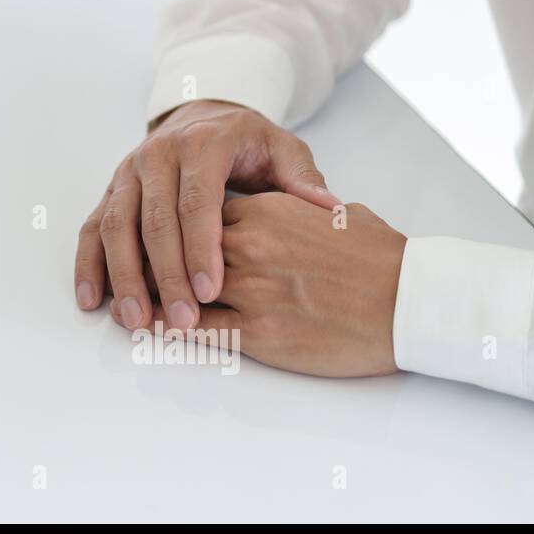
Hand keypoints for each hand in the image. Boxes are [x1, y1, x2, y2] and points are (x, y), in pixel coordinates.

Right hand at [74, 98, 339, 331]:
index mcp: (199, 145)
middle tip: (180, 319)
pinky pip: (91, 229)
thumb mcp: (282, 148)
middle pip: (153, 221)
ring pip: (115, 227)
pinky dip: (88, 266)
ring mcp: (127, 174)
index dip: (200, 248)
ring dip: (122, 277)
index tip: (211, 291)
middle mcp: (155, 157)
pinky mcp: (110, 191)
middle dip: (164, 275)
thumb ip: (302, 179)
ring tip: (134, 320)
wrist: (202, 115)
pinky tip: (92, 301)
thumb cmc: (245, 141)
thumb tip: (329, 210)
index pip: (196, 202)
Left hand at [108, 192, 404, 376]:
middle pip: (177, 245)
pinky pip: (199, 330)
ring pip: (178, 288)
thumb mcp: (334, 213)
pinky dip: (170, 331)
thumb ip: (298, 202)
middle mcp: (251, 243)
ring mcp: (251, 287)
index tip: (148, 234)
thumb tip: (291, 200)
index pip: (199, 211)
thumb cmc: (382, 259)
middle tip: (120, 271)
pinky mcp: (259, 331)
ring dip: (147, 297)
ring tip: (123, 307)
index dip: (171, 226)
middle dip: (145, 259)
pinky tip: (151, 333)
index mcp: (267, 210)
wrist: (413, 302)